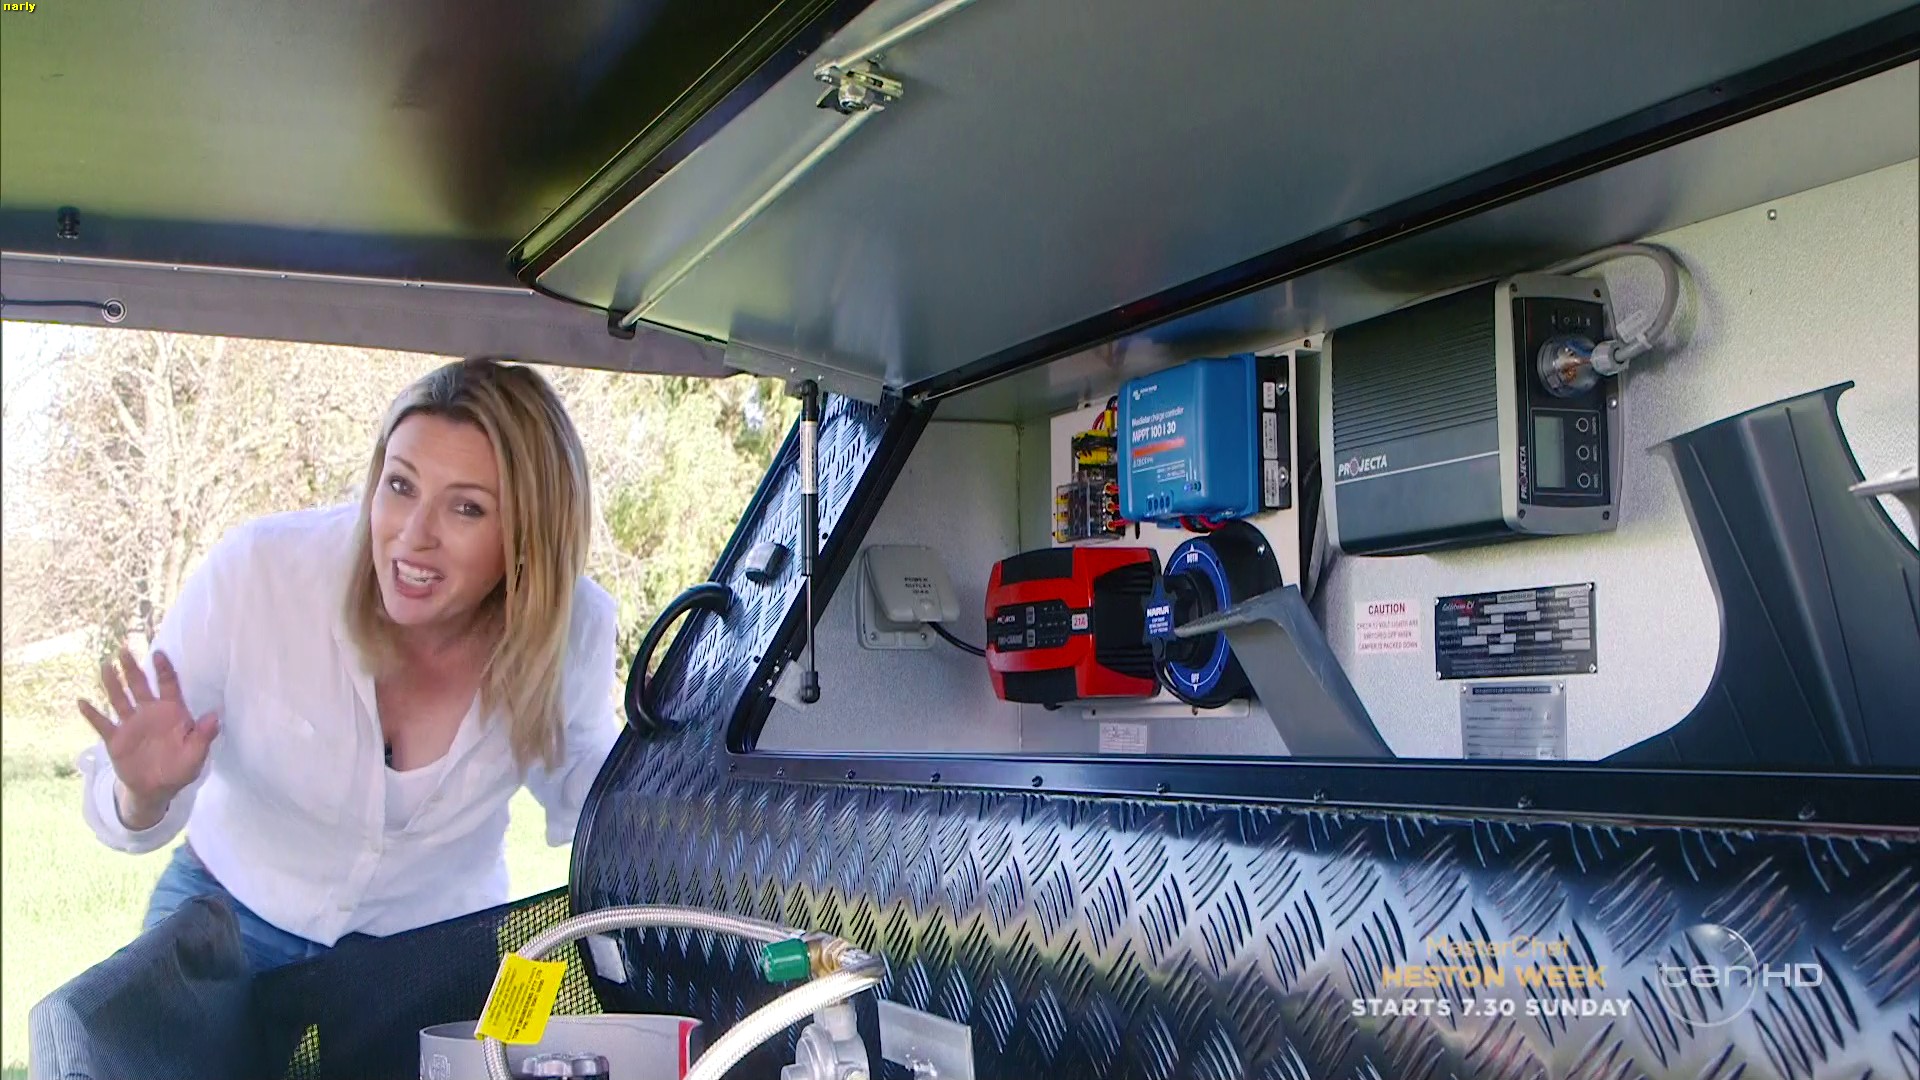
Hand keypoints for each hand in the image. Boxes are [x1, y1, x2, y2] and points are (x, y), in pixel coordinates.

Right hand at [78, 648, 219, 827]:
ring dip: (112, 683)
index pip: (169, 685)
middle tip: (124, 649)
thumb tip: (215, 717)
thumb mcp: (196, 754)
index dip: (164, 670)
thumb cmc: (180, 768)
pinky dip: (92, 714)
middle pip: (140, 686)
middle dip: (132, 668)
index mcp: (172, 713)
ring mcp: (131, 725)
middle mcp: (150, 713)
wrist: (157, 789)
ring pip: (120, 699)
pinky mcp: (116, 739)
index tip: (159, 653)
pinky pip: (102, 724)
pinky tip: (82, 701)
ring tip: (106, 666)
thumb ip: (204, 735)